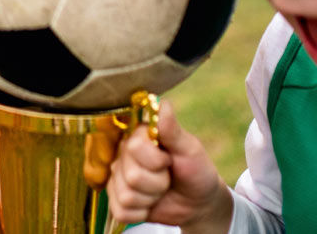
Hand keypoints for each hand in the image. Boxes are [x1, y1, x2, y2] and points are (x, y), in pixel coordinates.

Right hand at [106, 99, 230, 229]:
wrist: (198, 202)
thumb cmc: (195, 170)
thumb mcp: (189, 149)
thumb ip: (172, 129)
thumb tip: (163, 104)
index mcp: (138, 137)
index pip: (134, 147)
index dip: (156, 160)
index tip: (169, 160)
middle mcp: (124, 156)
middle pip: (131, 175)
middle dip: (157, 182)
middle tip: (167, 177)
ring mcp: (119, 179)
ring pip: (127, 196)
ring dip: (151, 198)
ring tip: (160, 190)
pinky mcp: (118, 202)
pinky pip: (121, 212)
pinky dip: (141, 213)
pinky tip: (150, 205)